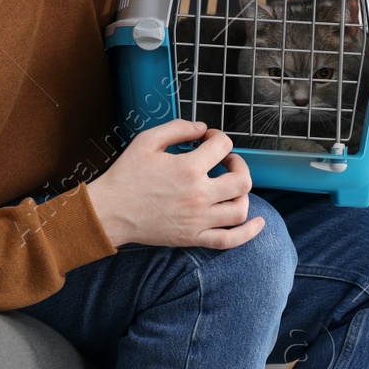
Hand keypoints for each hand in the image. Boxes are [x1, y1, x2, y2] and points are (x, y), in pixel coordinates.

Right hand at [87, 119, 264, 248]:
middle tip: (226, 161)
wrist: (110, 211)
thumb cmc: (126, 176)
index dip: (219, 137)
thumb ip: (178, 128)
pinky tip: (258, 222)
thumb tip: (202, 128)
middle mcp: (199, 195)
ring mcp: (198, 220)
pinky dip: (248, 233)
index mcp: (188, 169)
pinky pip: (229, 240)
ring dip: (242, 193)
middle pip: (241, 179)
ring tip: (231, 187)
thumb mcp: (147, 140)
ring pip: (240, 208)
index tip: (208, 139)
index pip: (223, 147)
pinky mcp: (193, 238)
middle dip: (238, 164)